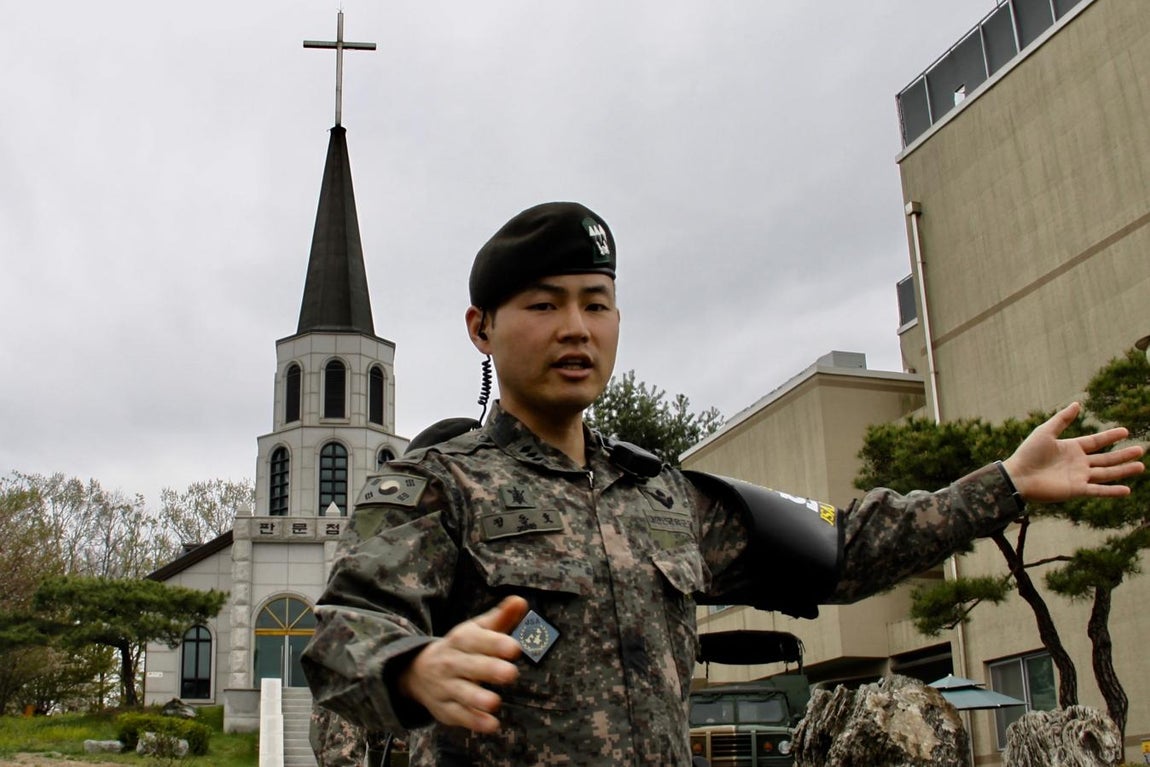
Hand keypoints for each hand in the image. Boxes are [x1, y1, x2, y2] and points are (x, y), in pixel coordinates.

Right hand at [398, 595, 527, 732]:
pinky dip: (474, 721)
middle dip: (489, 670)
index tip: (515, 648)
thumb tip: (520, 600)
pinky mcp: (445, 709)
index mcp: (461, 639)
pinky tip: (492, 725)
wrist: (418, 671)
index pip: (477, 640)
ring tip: (495, 702)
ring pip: (462, 693)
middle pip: (470, 666)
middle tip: (511, 674)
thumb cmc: (462, 648)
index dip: (495, 644)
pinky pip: (459, 716)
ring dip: (478, 699)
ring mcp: (446, 687)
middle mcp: (451, 662)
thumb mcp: (476, 629)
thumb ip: (501, 617)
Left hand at [1002, 402, 1144, 502]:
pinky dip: (1112, 491)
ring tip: (1141, 466)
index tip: (1125, 431)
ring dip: (1123, 470)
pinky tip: (1127, 489)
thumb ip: (1062, 419)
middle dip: (1123, 455)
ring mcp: (1078, 477)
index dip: (1110, 436)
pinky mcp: (1076, 490)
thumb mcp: (1046, 432)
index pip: (1096, 442)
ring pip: (1106, 473)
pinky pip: (1098, 490)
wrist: (1017, 476)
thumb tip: (1077, 403)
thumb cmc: (1028, 453)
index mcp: (1071, 448)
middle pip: (1106, 459)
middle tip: (1141, 449)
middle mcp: (1078, 463)